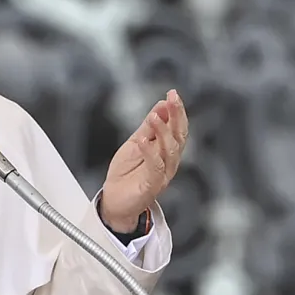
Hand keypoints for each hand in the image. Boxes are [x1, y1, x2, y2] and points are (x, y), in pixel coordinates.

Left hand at [101, 89, 188, 231]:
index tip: (173, 93)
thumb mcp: (135, 143)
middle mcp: (169, 161)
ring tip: (154, 116)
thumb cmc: (127, 172)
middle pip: (178, 136)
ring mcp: (162, 174)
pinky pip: (154, 167)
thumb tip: (161, 106)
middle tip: (173, 99)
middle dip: (177, 116)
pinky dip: (150, 152)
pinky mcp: (152, 185)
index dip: (177, 111)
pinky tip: (143, 140)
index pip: (177, 128)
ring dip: (162, 131)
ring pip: (169, 150)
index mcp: (166, 150)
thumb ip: (149, 127)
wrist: (115, 200)